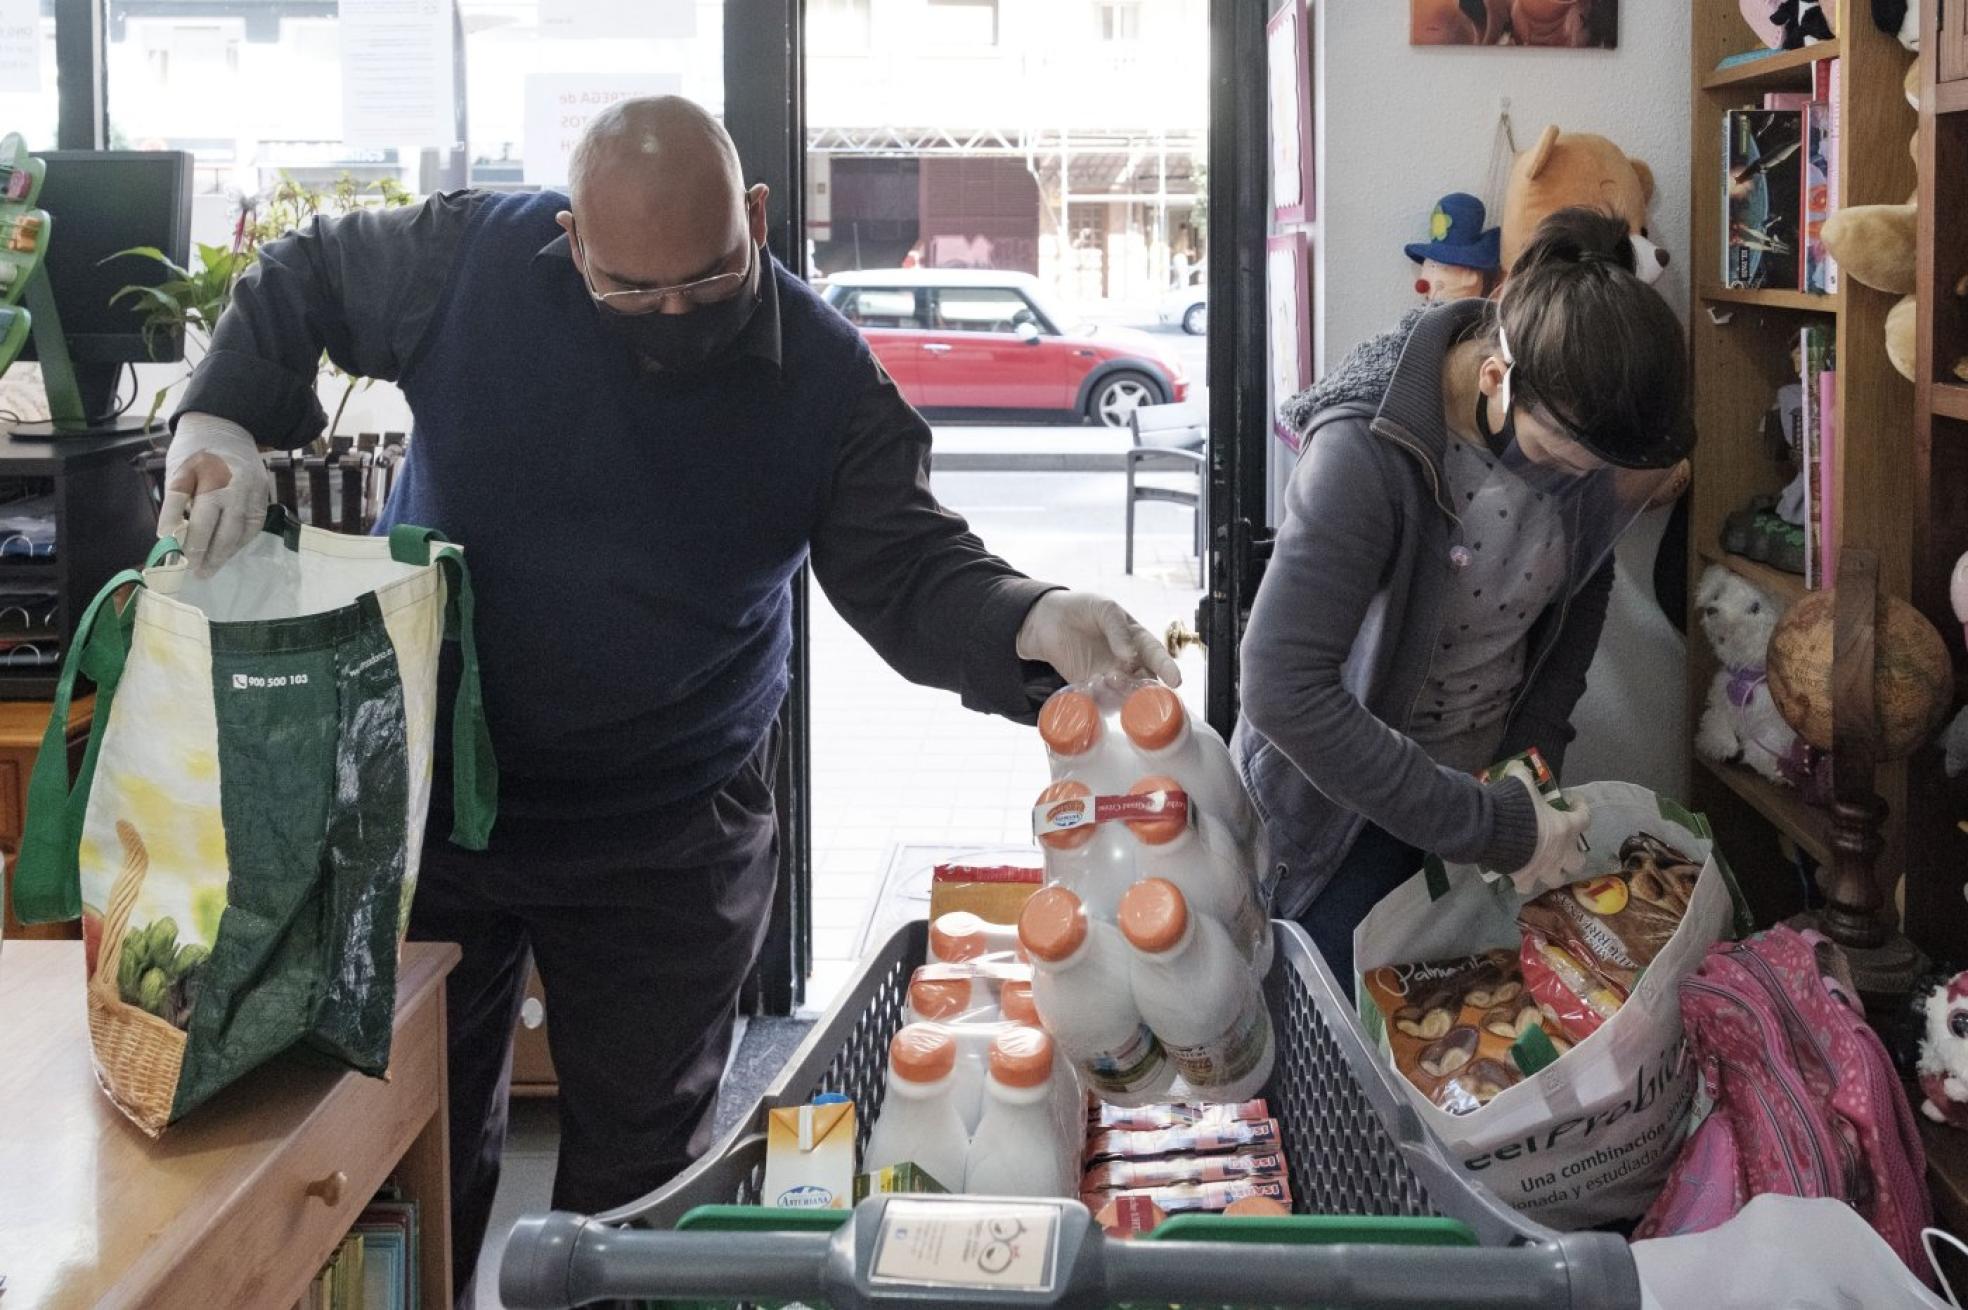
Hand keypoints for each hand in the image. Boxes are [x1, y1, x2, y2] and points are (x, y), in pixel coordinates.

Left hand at [159, 413, 272, 576]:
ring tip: (212, 567)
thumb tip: (168, 535)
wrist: (227, 426)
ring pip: (243, 531)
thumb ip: (174, 503)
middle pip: (225, 532)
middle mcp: (237, 488)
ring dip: (228, 552)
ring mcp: (255, 491)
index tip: (181, 563)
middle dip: (211, 556)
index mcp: (212, 480)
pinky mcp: (264, 493)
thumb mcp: (177, 470)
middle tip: (199, 574)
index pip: (200, 522)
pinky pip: (255, 524)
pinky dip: (242, 540)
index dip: (191, 545)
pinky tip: (229, 549)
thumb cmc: (195, 450)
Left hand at [1015, 591, 1180, 686]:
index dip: (1168, 668)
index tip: (1176, 681)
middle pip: (1145, 682)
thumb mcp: (1104, 608)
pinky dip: (1099, 699)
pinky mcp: (1088, 686)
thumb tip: (1130, 655)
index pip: (1157, 656)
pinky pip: (1099, 699)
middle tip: (1139, 687)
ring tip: (1108, 678)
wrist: (1048, 618)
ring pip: (1124, 694)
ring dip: (1120, 693)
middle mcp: (1127, 662)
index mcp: (1137, 640)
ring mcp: (1108, 675)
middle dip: (1146, 689)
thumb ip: (1118, 629)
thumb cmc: (1081, 608)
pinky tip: (1092, 687)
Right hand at [1501, 763, 1590, 895]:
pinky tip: (1520, 874)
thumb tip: (1518, 767)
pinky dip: (1525, 881)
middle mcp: (1560, 852)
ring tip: (1544, 864)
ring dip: (1553, 872)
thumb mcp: (1521, 783)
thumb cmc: (1514, 806)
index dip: (1581, 808)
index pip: (1585, 818)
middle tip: (1562, 845)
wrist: (1492, 831)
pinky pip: (1527, 886)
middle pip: (1578, 862)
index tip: (1573, 802)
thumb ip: (1523, 775)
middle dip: (1572, 855)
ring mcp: (1543, 868)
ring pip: (1557, 879)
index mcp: (1565, 827)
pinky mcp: (1524, 878)